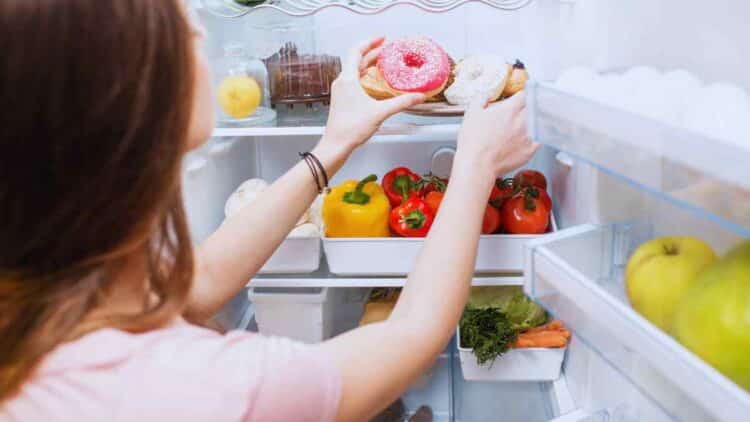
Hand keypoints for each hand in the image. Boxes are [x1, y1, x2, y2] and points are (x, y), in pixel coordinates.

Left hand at [320, 37, 425, 153]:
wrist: (336, 145)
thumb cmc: (350, 129)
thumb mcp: (380, 113)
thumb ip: (401, 103)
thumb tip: (418, 96)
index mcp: (348, 80)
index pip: (356, 51)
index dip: (370, 42)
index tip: (382, 39)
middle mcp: (342, 83)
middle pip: (356, 59)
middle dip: (372, 52)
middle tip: (386, 49)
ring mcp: (341, 91)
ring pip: (354, 70)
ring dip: (368, 64)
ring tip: (382, 62)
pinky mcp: (342, 100)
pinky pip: (353, 81)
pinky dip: (364, 76)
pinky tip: (374, 83)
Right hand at [454, 92, 539, 178]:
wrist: (477, 164)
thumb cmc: (473, 142)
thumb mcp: (471, 113)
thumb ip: (481, 99)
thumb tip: (487, 96)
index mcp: (510, 109)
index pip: (525, 94)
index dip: (523, 96)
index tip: (520, 99)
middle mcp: (522, 120)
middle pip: (536, 107)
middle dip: (530, 107)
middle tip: (524, 112)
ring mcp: (529, 135)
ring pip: (541, 122)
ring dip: (536, 121)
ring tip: (527, 124)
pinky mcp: (531, 149)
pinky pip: (540, 139)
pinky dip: (537, 136)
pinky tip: (529, 137)